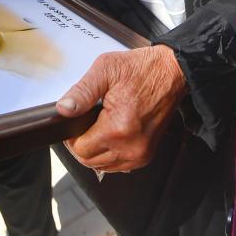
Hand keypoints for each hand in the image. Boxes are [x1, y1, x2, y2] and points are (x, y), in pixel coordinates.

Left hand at [57, 45, 186, 172]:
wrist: (172, 72)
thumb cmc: (142, 69)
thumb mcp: (106, 69)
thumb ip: (82, 92)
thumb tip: (64, 109)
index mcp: (119, 128)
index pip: (81, 149)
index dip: (72, 136)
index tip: (75, 122)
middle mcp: (131, 146)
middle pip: (90, 161)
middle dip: (82, 143)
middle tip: (86, 121)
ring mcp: (140, 154)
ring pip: (103, 166)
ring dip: (95, 150)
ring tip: (100, 126)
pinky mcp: (146, 155)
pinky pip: (118, 165)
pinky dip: (110, 154)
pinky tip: (111, 135)